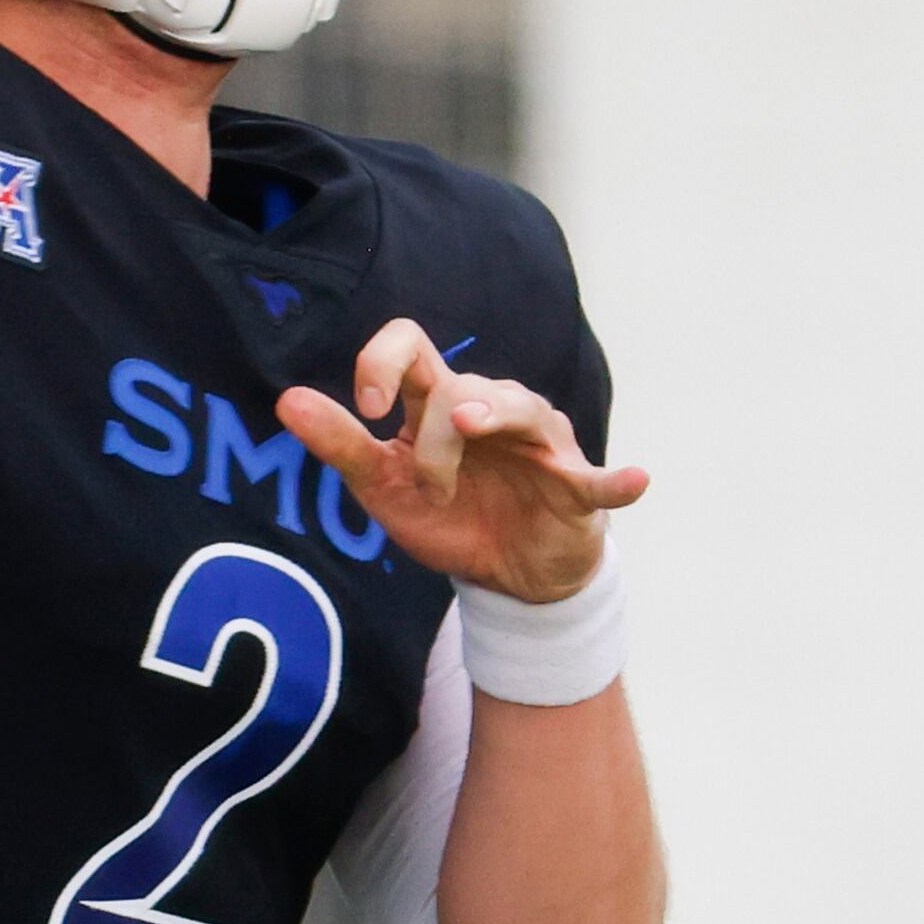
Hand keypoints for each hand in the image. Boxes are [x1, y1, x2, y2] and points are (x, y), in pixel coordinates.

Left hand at [277, 319, 648, 603]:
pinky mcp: (577, 486)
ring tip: (467, 428)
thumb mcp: (383, 487)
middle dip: (431, 437)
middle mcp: (490, 408)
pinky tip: (637, 479)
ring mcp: (539, 443)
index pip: (411, 345)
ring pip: (517, 406)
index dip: (383, 360)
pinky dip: (618, 479)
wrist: (504, 578)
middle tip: (425, 487)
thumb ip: (340, 444)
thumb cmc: (447, 516)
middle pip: (456, 386)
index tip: (366, 405)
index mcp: (438, 403)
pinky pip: (601, 477)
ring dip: (486, 423)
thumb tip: (286, 399)